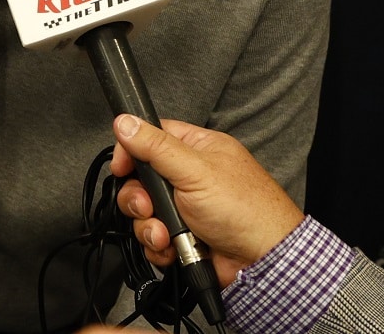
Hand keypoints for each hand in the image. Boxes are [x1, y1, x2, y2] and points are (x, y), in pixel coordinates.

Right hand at [110, 115, 302, 285]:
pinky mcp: (182, 236)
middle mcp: (189, 177)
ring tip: (166, 233)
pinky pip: (153, 238)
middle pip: (141, 179)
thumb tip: (125, 122)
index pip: (151, 138)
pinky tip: (172, 247)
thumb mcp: (195, 171)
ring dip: (149, 226)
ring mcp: (185, 208)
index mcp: (196, 149)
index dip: (131, 152)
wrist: (262, 261)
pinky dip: (159, 246)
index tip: (121, 167)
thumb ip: (156, 146)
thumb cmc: (246, 210)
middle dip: (138, 198)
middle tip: (149, 206)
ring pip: (144, 212)